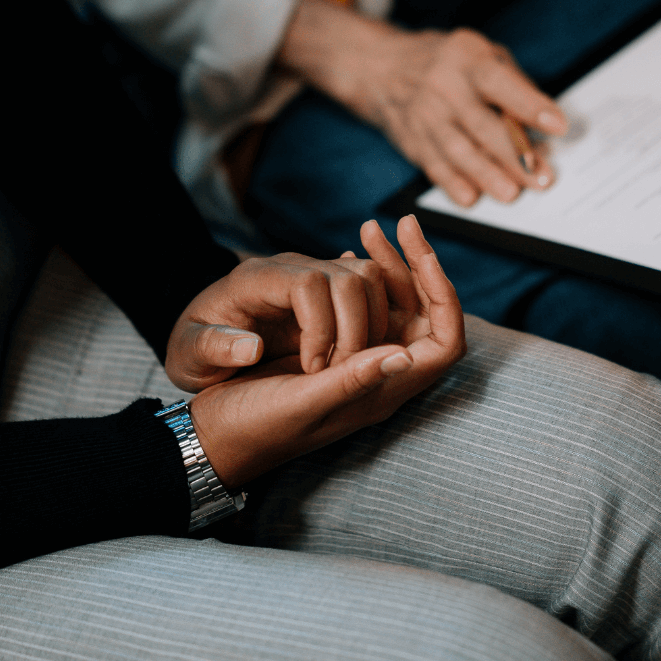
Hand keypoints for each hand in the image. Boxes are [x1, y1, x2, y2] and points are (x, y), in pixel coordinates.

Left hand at [166, 251, 390, 391]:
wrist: (205, 341)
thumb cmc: (195, 351)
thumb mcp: (188, 356)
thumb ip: (213, 348)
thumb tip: (251, 347)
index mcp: (255, 279)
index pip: (309, 283)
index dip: (321, 327)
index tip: (311, 370)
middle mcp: (290, 267)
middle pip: (349, 277)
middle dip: (355, 330)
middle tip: (337, 374)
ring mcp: (314, 273)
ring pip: (368, 278)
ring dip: (373, 326)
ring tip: (349, 367)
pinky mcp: (330, 288)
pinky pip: (371, 288)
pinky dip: (377, 320)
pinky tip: (358, 355)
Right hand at [187, 215, 465, 487]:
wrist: (214, 435)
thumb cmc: (254, 427)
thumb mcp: (302, 404)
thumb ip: (352, 381)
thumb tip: (405, 355)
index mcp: (381, 392)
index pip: (445, 342)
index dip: (444, 296)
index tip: (423, 254)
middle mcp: (378, 374)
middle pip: (425, 315)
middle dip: (417, 268)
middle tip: (402, 224)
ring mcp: (359, 360)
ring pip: (394, 305)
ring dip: (389, 267)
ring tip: (369, 229)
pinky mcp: (335, 347)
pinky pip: (364, 306)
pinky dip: (361, 276)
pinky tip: (350, 250)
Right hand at [278, 0, 566, 207]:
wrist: (381, 69)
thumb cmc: (447, 63)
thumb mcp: (480, 54)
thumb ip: (512, 85)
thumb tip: (543, 126)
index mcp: (466, 58)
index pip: (499, 82)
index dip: (529, 105)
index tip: (559, 126)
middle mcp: (443, 86)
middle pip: (481, 124)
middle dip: (514, 155)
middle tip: (542, 178)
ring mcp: (424, 116)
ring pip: (457, 151)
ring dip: (486, 175)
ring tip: (511, 193)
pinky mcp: (412, 141)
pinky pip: (433, 166)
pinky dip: (452, 184)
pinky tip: (471, 197)